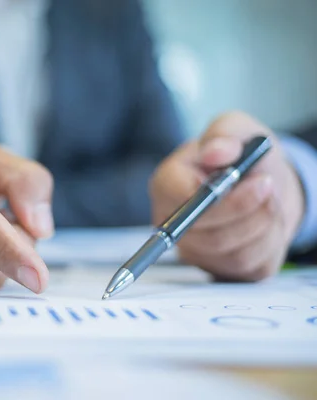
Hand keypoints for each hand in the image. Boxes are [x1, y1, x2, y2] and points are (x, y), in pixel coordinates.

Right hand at [150, 112, 304, 280]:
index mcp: (166, 185)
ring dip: (264, 226)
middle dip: (250, 213)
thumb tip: (215, 153)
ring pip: (232, 253)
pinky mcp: (218, 268)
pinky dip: (270, 243)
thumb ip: (224, 134)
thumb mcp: (237, 129)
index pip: (183, 201)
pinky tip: (267, 222)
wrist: (262, 181)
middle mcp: (171, 222)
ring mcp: (193, 249)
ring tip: (270, 201)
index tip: (257, 181)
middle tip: (270, 187)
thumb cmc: (241, 155)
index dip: (222, 197)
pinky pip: (248, 266)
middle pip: (209, 235)